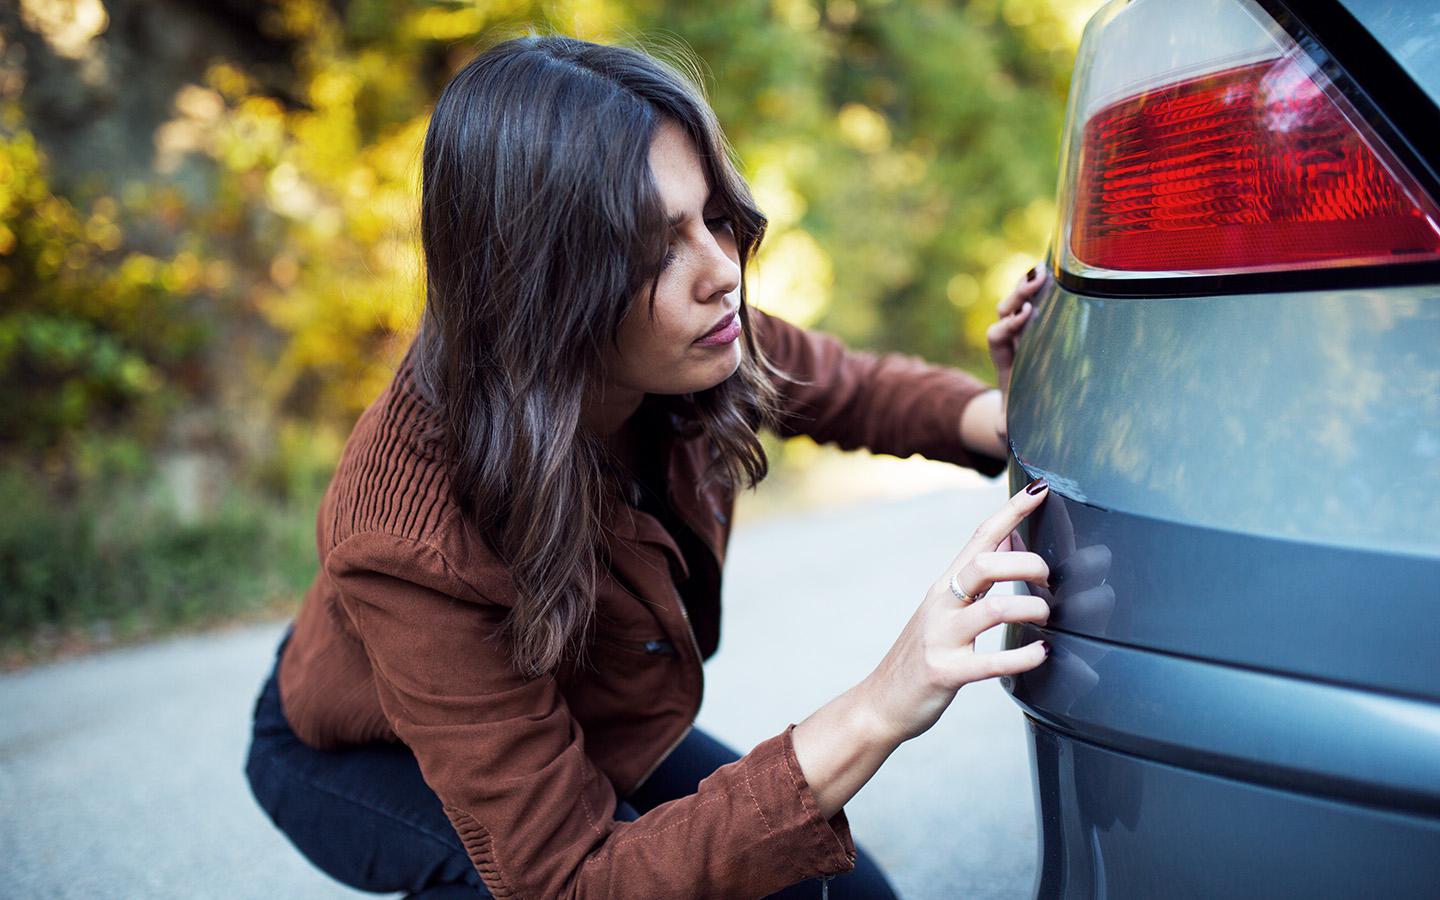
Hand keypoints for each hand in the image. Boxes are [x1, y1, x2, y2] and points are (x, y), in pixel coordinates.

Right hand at [859, 479, 1050, 744]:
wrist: (880, 702)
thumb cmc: (922, 655)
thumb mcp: (945, 608)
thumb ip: (977, 577)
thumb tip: (1011, 538)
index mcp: (944, 586)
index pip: (980, 538)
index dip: (1011, 512)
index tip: (1041, 490)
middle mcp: (940, 604)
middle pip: (985, 564)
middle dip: (1027, 564)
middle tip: (1050, 580)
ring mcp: (941, 638)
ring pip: (992, 609)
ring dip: (1030, 608)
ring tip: (1048, 617)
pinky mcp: (944, 672)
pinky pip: (991, 662)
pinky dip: (1023, 657)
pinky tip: (1043, 654)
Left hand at [988, 265, 1047, 431]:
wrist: (1020, 408)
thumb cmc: (1022, 416)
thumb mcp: (1014, 425)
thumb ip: (1007, 427)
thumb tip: (1002, 431)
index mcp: (1004, 362)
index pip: (997, 337)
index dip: (1007, 326)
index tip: (1023, 317)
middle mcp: (1012, 342)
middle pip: (1005, 311)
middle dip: (1018, 296)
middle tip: (1035, 283)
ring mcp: (1025, 332)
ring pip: (1019, 301)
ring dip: (1028, 286)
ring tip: (1044, 270)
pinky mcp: (1040, 327)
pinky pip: (1037, 302)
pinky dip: (1043, 287)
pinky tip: (1058, 269)